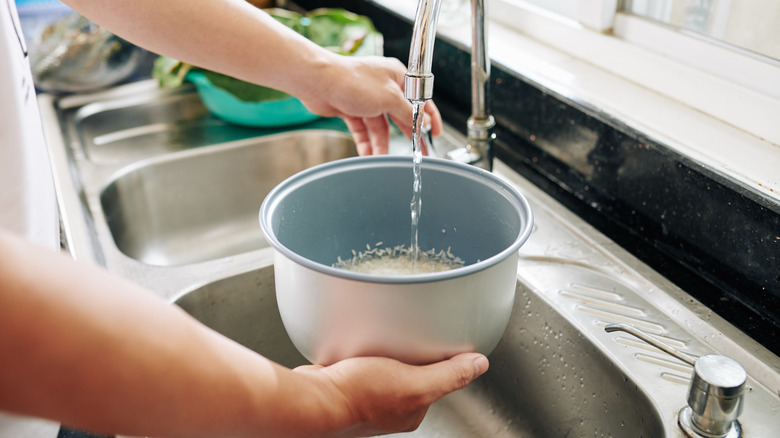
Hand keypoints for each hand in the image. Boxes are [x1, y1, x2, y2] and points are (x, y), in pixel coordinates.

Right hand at [292, 352, 487, 436]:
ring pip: (385, 363)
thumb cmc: (357, 396)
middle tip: (406, 332)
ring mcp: (366, 394)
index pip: (437, 378)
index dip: (441, 357)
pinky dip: (362, 348)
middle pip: (410, 370)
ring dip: (384, 348)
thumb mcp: (414, 383)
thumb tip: (480, 365)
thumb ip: (449, 375)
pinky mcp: (344, 382)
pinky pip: (360, 360)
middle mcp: (390, 406)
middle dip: (409, 350)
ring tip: (382, 334)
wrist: (311, 400)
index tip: (440, 338)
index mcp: (412, 410)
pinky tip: (359, 339)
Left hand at [298, 55, 442, 155]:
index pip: (419, 100)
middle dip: (406, 136)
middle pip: (400, 116)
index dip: (429, 118)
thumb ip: (408, 112)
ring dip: (381, 143)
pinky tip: (368, 154)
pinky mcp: (351, 108)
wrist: (318, 81)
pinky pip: (363, 130)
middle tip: (416, 154)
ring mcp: (367, 98)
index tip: (435, 133)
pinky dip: (366, 142)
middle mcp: (383, 87)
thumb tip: (422, 123)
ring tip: (383, 158)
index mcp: (397, 77)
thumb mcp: (390, 98)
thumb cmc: (352, 80)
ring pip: (380, 127)